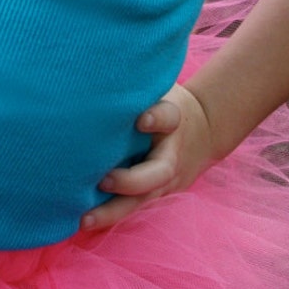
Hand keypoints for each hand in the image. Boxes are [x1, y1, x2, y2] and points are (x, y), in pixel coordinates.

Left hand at [80, 82, 214, 232]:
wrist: (206, 129)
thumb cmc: (166, 102)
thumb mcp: (161, 87)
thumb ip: (139, 86)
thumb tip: (97, 66)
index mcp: (173, 119)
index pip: (168, 117)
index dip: (156, 117)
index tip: (141, 119)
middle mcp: (171, 153)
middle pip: (158, 172)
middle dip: (131, 181)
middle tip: (103, 180)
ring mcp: (165, 179)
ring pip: (143, 200)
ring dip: (113, 211)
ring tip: (84, 220)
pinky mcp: (156, 193)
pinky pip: (134, 207)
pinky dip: (110, 217)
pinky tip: (82, 223)